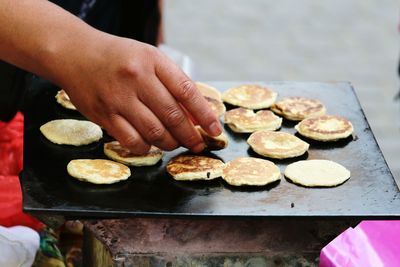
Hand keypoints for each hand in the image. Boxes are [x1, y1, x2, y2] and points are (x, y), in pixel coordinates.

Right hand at [61, 35, 221, 153]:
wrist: (76, 54)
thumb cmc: (118, 57)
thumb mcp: (149, 59)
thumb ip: (171, 83)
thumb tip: (195, 115)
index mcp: (152, 61)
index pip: (186, 91)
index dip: (204, 114)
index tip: (215, 129)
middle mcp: (136, 78)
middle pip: (173, 116)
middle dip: (191, 135)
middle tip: (198, 144)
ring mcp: (118, 98)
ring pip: (155, 132)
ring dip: (171, 143)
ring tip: (175, 144)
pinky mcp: (104, 115)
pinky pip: (132, 141)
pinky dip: (147, 148)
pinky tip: (151, 145)